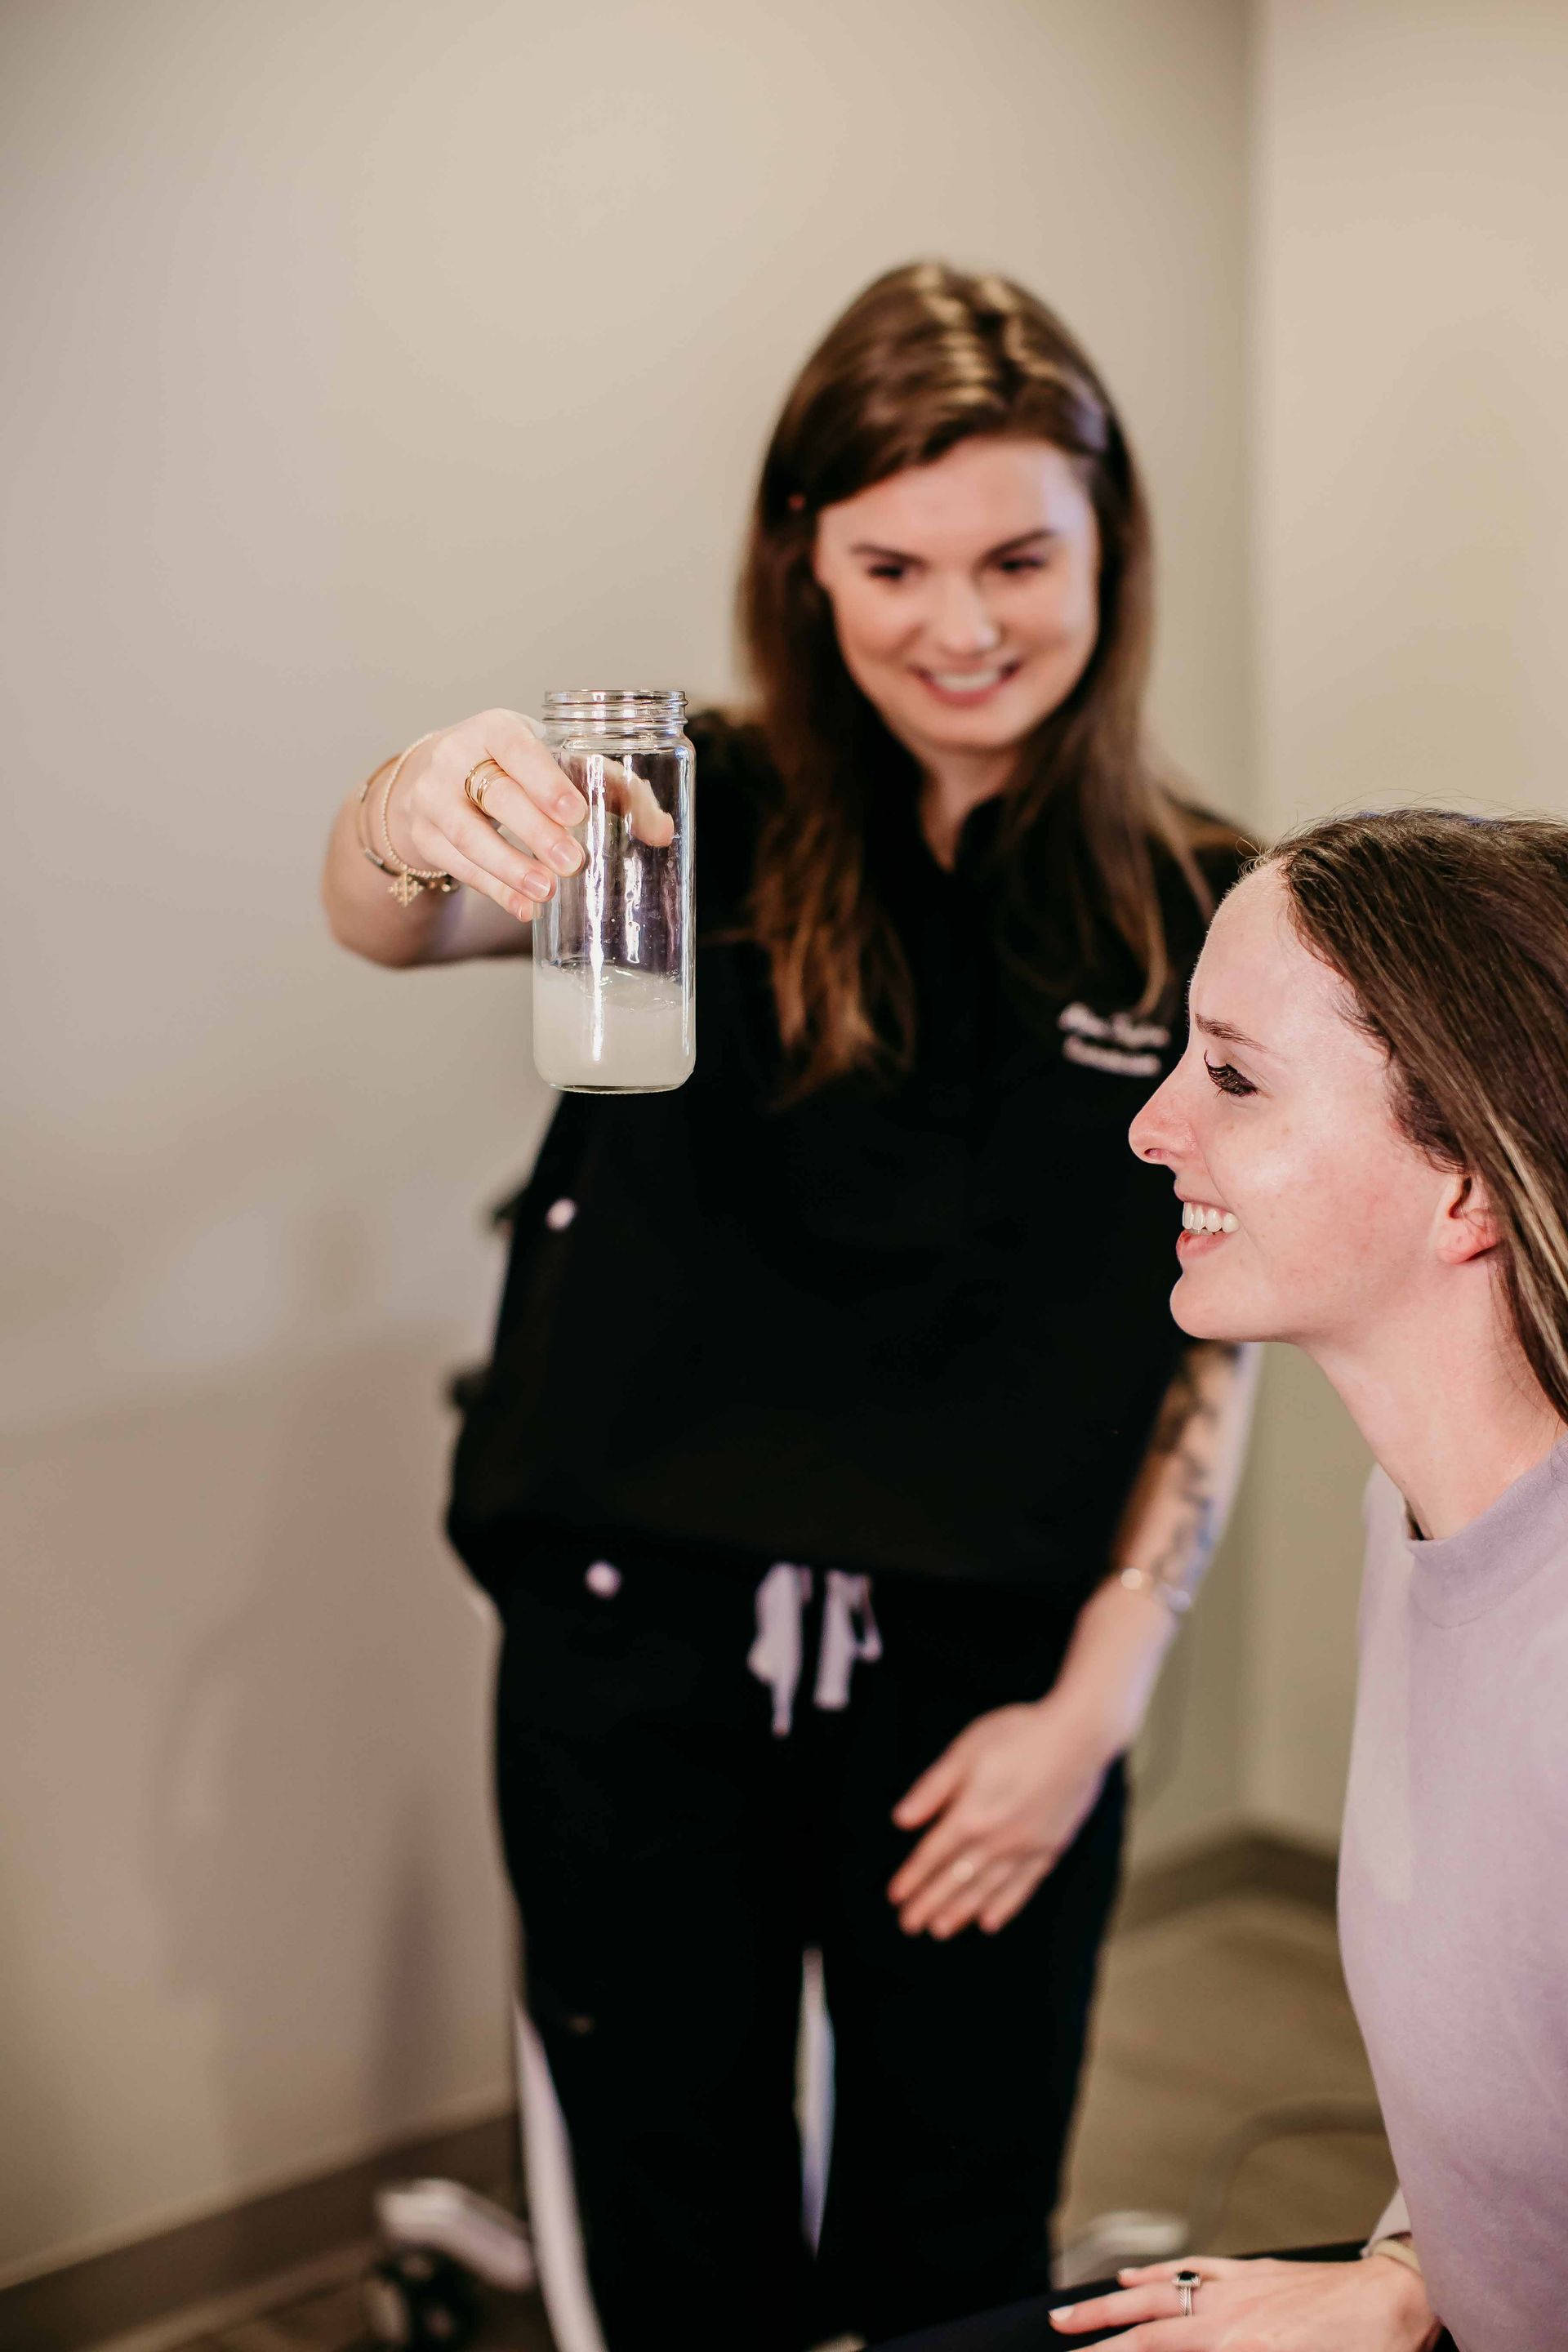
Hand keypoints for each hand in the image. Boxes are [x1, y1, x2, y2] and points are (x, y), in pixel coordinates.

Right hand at [382, 709, 674, 923]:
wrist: (426, 784)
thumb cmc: (511, 771)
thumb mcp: (552, 764)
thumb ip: (611, 789)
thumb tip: (662, 832)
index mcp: (496, 729)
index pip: (518, 747)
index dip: (545, 779)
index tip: (576, 812)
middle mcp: (457, 757)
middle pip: (496, 795)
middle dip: (535, 830)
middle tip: (573, 862)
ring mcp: (432, 798)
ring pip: (469, 834)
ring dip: (510, 867)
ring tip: (547, 892)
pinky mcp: (423, 837)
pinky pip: (459, 866)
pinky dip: (494, 890)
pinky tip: (523, 909)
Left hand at [887, 1696, 1114, 1936]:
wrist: (1078, 1736)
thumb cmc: (1018, 1735)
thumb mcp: (965, 1751)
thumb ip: (933, 1789)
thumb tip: (901, 1820)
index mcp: (971, 1815)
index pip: (932, 1855)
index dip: (912, 1877)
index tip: (896, 1897)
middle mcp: (996, 1840)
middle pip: (955, 1879)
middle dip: (929, 1903)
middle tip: (910, 1925)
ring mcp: (1025, 1848)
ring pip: (986, 1889)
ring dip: (960, 1911)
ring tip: (940, 1930)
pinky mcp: (1050, 1848)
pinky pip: (1022, 1887)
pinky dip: (1004, 1906)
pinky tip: (990, 1922)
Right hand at [1049, 2253, 1441, 2348]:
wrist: (1401, 2300)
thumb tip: (1195, 2348)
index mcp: (1239, 2349)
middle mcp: (1227, 2316)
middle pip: (1145, 2326)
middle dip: (1096, 2335)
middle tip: (1057, 2338)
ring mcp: (1237, 2289)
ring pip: (1158, 2293)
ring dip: (1110, 2303)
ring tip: (1071, 2313)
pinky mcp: (1253, 2273)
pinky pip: (1193, 2270)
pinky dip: (1159, 2273)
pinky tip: (1135, 2274)